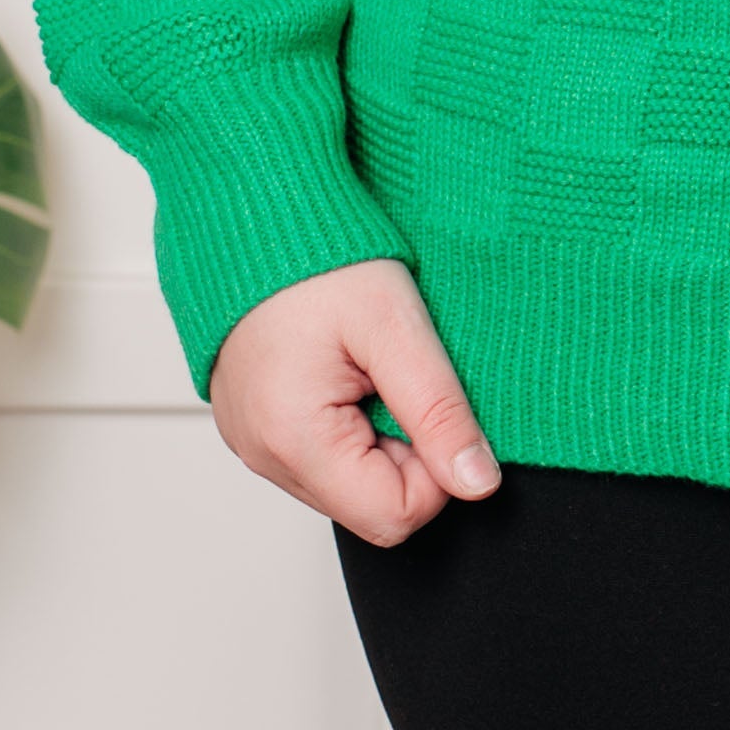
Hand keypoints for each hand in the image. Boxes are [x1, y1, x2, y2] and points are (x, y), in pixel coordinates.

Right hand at [209, 257, 499, 544]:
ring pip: (350, 484)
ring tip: (366, 367)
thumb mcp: (396, 329)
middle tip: (395, 377)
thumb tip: (478, 483)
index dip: (435, 469)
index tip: (428, 403)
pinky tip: (344, 371)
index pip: (395, 516)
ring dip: (378, 437)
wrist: (251, 212)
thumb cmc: (316, 259)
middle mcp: (263, 455)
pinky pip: (321, 457)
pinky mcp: (255, 429)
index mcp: (292, 439)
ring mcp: (254, 445)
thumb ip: (440, 413)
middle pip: (371, 506)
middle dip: (406, 453)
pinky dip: (348, 424)